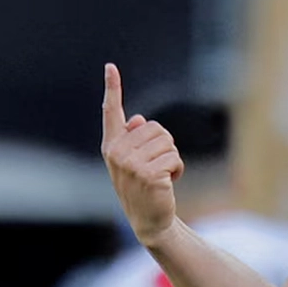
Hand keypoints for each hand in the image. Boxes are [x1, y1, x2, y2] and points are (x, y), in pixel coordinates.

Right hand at [100, 63, 183, 247]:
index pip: (112, 112)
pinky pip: (173, 157)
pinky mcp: (148, 174)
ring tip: (162, 175)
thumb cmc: (143, 188)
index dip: (112, 88)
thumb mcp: (134, 162)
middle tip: (157, 167)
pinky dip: (177, 169)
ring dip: (172, 158)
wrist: (149, 219)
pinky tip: (168, 183)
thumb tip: (137, 119)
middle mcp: (117, 152)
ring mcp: (131, 164)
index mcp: (111, 145)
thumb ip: (134, 139)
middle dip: (164, 146)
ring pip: (167, 141)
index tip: (110, 67)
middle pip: (155, 127)